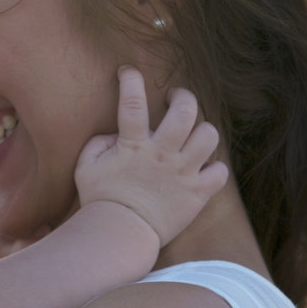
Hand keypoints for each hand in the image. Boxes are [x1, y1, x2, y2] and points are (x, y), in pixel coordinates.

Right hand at [74, 67, 227, 245]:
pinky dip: (215, 168)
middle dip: (183, 97)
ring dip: (203, 131)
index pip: (131, 102)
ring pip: (209, 136)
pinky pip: (220, 172)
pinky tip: (203, 169)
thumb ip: (97, 144)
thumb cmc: (99, 202)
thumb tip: (114, 134)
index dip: (130, 80)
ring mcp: (182, 173)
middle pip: (185, 112)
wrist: (120, 236)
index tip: (127, 71)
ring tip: (193, 135)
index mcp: (133, 146)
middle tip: (175, 99)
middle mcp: (162, 154)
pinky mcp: (197, 193)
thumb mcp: (86, 169)